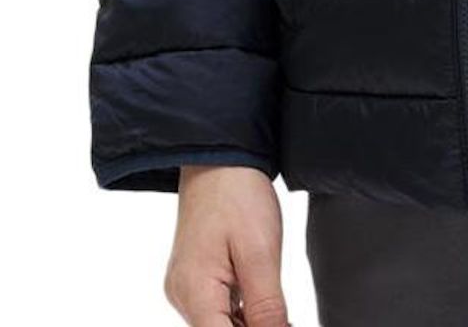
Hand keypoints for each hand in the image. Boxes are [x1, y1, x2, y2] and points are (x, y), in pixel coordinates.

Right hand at [164, 165, 288, 325]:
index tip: (281, 323)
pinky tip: (261, 297)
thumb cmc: (237, 195)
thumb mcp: (261, 252)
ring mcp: (186, 286)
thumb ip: (266, 306)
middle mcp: (183, 296)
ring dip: (249, 321)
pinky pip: (217, 306)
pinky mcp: (194, 277)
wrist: (219, 157)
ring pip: (219, 323)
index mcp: (194, 293)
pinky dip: (241, 309)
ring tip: (276, 306)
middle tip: (284, 315)